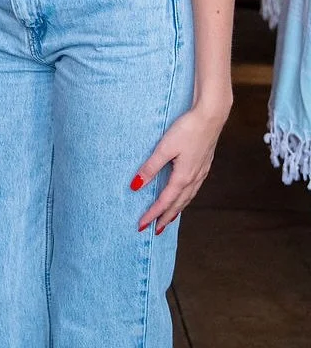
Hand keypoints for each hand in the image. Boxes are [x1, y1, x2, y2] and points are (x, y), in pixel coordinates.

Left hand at [132, 99, 230, 234]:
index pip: (164, 202)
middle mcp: (194, 179)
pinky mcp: (204, 166)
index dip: (152, 214)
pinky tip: (182, 196)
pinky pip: (193, 189)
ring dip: (176, 210)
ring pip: (187, 198)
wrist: (211, 117)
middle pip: (177, 205)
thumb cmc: (187, 129)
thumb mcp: (164, 148)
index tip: (141, 225)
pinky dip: (185, 198)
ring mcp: (201, 173)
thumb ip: (150, 168)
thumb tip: (135, 186)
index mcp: (183, 177)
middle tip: (154, 230)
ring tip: (167, 219)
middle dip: (165, 218)